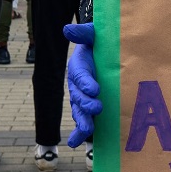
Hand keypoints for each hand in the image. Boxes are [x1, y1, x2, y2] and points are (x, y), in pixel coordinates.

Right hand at [64, 22, 101, 147]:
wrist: (103, 53)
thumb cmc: (98, 43)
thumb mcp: (93, 34)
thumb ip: (83, 33)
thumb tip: (67, 29)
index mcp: (78, 67)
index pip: (80, 75)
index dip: (86, 82)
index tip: (95, 89)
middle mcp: (77, 84)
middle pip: (78, 96)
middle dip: (86, 104)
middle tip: (96, 108)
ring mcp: (82, 97)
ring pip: (79, 110)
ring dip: (82, 120)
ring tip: (86, 129)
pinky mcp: (89, 106)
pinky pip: (83, 120)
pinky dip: (79, 132)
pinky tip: (76, 142)